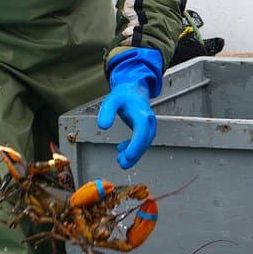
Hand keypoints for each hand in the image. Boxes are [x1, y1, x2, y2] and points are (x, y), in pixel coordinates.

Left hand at [97, 48, 162, 169]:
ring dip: (134, 154)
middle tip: (122, 163)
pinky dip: (132, 149)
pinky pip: (141, 143)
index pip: (142, 131)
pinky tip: (121, 150)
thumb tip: (103, 126)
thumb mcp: (112, 100)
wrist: (134, 90)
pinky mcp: (146, 130)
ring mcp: (149, 127)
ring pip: (144, 144)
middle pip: (144, 141)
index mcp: (142, 113)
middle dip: (134, 154)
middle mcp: (149, 121)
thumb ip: (107, 112)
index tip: (128, 155)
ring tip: (120, 160)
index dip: (136, 145)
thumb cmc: (124, 95)